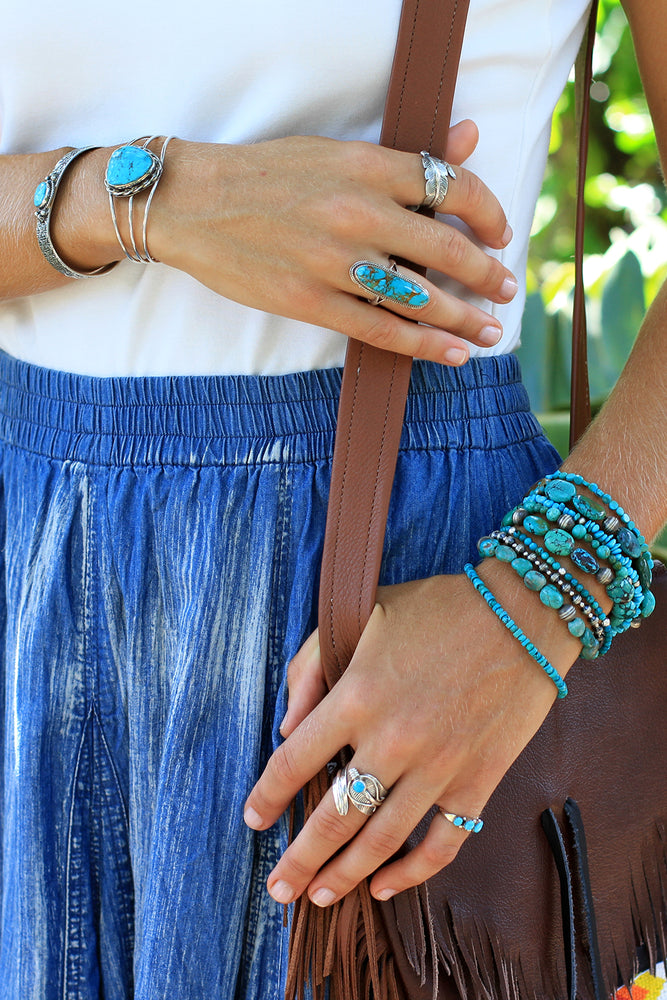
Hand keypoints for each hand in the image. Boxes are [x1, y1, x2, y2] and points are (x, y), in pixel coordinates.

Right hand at [151, 121, 516, 365]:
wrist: (192, 202)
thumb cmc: (264, 174)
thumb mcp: (334, 151)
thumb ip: (404, 155)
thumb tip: (468, 140)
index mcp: (366, 165)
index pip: (453, 187)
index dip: (490, 214)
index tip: (501, 234)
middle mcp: (357, 211)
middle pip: (447, 248)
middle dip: (487, 275)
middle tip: (507, 290)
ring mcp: (333, 261)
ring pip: (419, 296)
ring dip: (464, 318)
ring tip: (488, 332)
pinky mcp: (310, 301)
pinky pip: (381, 329)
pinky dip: (423, 345)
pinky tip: (452, 354)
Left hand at [244, 566, 582, 906]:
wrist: (524, 614)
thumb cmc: (439, 608)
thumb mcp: (363, 615)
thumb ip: (312, 666)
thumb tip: (286, 727)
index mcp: (357, 695)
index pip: (293, 762)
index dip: (266, 796)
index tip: (253, 819)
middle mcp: (392, 740)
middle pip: (331, 818)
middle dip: (297, 861)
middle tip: (278, 887)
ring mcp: (438, 767)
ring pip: (379, 842)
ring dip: (343, 876)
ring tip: (318, 897)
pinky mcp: (477, 782)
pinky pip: (441, 845)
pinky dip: (411, 875)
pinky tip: (384, 887)